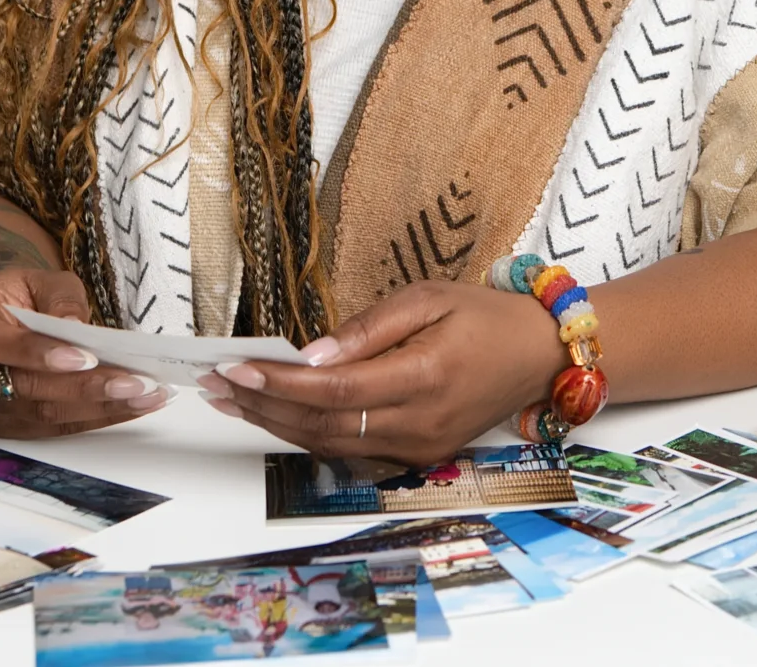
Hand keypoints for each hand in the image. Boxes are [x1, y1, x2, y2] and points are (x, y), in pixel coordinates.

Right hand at [0, 266, 167, 438]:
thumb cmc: (20, 296)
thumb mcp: (40, 278)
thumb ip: (60, 299)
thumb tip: (79, 330)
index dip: (37, 353)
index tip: (85, 357)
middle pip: (27, 388)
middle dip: (86, 388)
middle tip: (135, 381)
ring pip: (44, 415)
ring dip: (101, 407)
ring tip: (147, 394)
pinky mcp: (9, 427)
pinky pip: (55, 428)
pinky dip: (99, 417)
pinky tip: (134, 405)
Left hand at [201, 281, 559, 466]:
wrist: (539, 356)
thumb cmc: (485, 317)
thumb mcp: (428, 298)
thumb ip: (368, 328)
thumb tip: (311, 354)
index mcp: (425, 377)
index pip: (336, 390)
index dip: (281, 382)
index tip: (235, 367)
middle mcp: (420, 424)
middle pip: (324, 425)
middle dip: (264, 406)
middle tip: (216, 385)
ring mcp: (419, 449)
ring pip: (332, 445)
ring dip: (277, 424)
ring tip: (232, 401)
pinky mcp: (418, 457)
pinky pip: (352, 450)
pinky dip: (309, 435)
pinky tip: (277, 416)